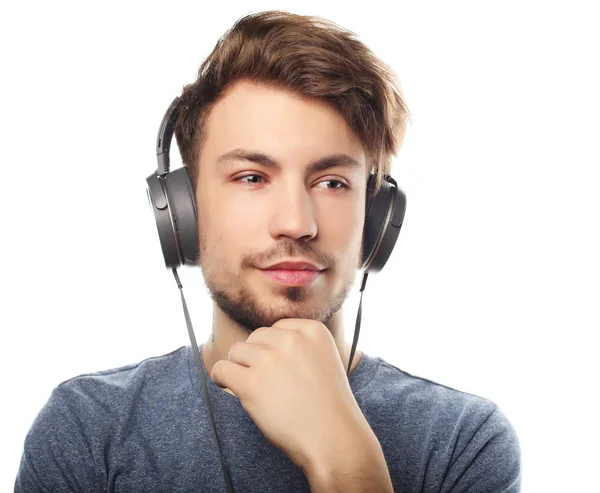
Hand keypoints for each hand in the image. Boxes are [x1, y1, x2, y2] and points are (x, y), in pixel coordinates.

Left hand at [210, 318, 365, 469]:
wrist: (333, 439)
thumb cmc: (329, 408)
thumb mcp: (325, 361)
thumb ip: (301, 348)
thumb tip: (265, 347)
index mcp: (313, 331)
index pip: (278, 328)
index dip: (273, 348)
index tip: (278, 368)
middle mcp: (291, 340)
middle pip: (256, 337)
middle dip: (255, 357)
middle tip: (264, 381)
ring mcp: (271, 359)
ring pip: (236, 351)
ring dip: (239, 367)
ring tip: (248, 386)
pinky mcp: (252, 382)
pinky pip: (222, 369)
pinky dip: (221, 377)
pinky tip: (226, 385)